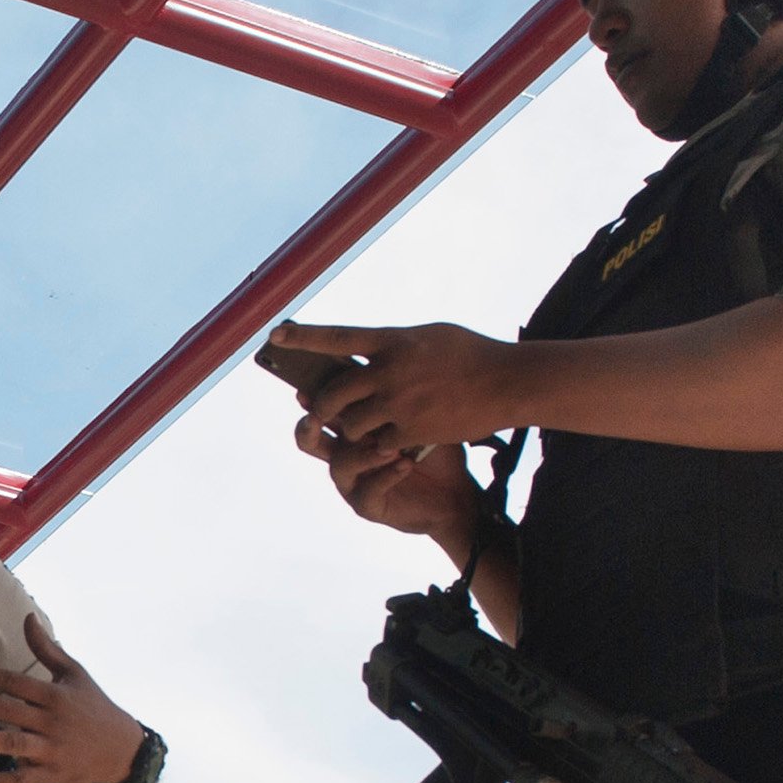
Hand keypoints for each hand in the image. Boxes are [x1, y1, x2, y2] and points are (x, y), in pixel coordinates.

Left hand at [0, 613, 143, 782]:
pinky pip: (21, 779)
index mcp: (55, 694)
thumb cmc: (93, 706)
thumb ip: (47, 649)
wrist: (123, 750)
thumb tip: (28, 617)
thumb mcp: (75, 674)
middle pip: (7, 710)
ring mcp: (52, 749)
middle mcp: (52, 721)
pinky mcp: (53, 774)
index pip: (13, 680)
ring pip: (11, 744)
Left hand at [270, 319, 523, 459]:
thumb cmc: (471, 354)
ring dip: (352, 430)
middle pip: (334, 393)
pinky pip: (378, 444)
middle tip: (317, 413)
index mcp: (392, 340)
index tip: (274, 336)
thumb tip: (367, 350)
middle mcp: (389, 370)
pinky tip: (391, 444)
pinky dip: (380, 446)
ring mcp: (398, 403)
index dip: (303, 337)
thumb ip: (394, 346)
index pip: (336, 337)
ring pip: (351, 424)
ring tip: (362, 429)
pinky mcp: (410, 431)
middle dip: (321, 407)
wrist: (508, 383)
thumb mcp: (429, 336)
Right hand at [273, 322, 495, 553]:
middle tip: (321, 414)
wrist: (457, 491)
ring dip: (360, 452)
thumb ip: (396, 385)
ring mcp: (353, 480)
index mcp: (351, 422)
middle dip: (313, 424)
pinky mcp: (368, 505)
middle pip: (311, 437)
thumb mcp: (420, 406)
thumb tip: (386, 348)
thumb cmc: (437, 443)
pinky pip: (367, 491)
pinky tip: (405, 463)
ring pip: (338, 465)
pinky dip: (384, 475)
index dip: (306, 393)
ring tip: (387, 444)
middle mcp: (343, 451)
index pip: (321, 402)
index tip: (300, 380)